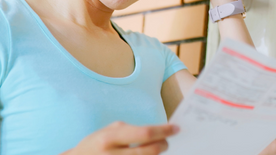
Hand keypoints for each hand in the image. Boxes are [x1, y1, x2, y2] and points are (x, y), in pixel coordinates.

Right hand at [63, 121, 178, 154]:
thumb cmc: (95, 144)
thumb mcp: (110, 131)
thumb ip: (132, 131)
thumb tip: (158, 132)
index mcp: (110, 139)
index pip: (145, 133)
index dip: (164, 131)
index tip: (176, 128)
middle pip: (150, 151)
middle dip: (163, 145)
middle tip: (166, 141)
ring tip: (156, 149)